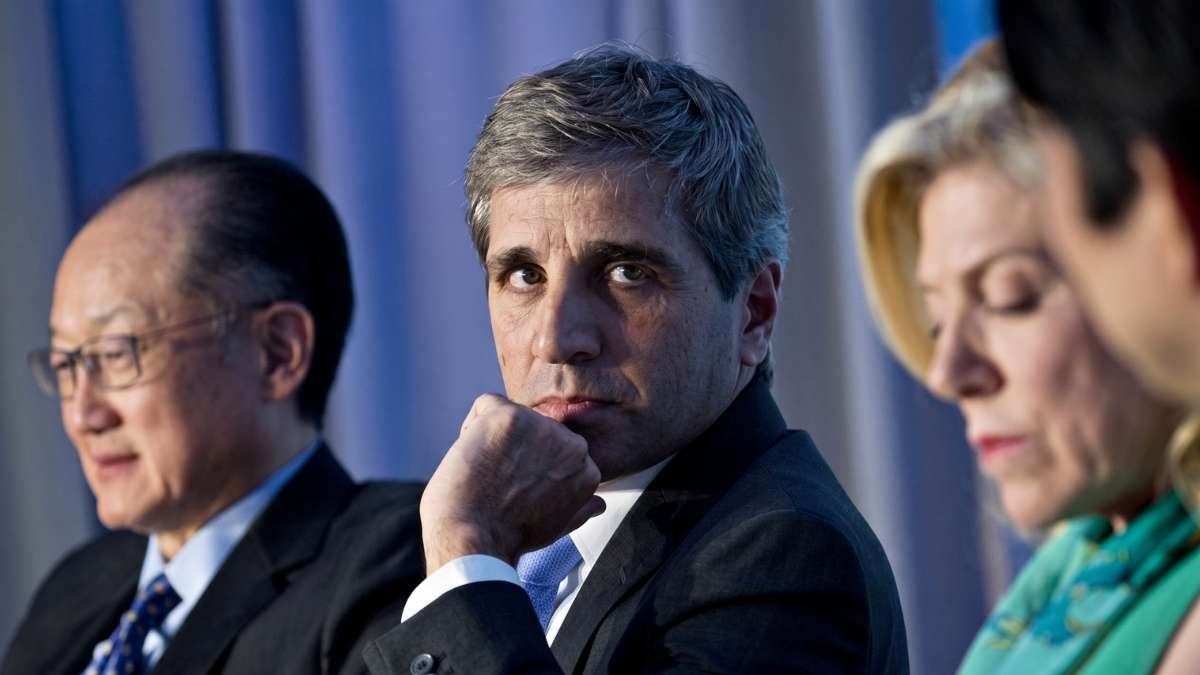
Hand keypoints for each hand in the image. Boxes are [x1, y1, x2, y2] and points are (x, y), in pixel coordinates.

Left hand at [420, 393, 604, 572]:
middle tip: (499, 482)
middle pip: (535, 427)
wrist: (475, 539)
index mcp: (586, 467)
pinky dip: (471, 428)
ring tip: (486, 473)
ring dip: (493, 439)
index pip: (555, 447)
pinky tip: (472, 457)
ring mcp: (540, 426)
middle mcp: (571, 443)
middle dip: (515, 448)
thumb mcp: (558, 524)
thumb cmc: (511, 535)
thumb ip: (580, 506)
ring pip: (510, 415)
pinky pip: (485, 406)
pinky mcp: (509, 416)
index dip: (530, 465)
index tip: (517, 489)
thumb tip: (599, 503)